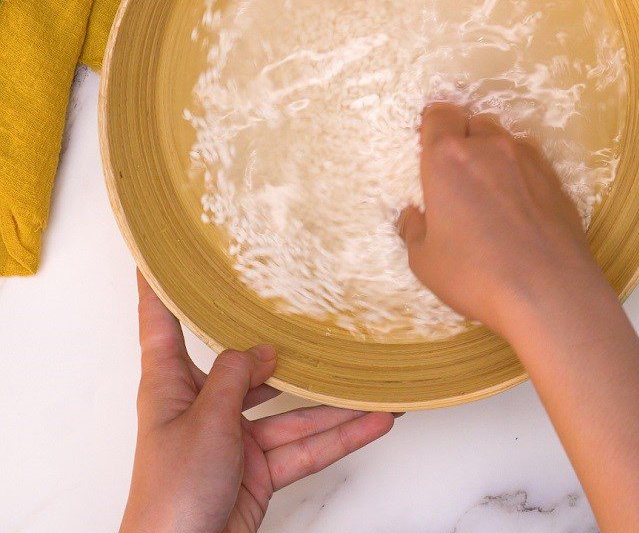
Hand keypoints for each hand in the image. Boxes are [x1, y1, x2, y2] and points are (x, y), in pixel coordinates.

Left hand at [121, 272, 394, 532]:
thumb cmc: (171, 494)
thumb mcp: (205, 420)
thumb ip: (237, 376)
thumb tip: (266, 349)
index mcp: (170, 385)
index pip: (159, 323)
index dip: (156, 287)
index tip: (157, 253)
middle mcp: (204, 405)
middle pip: (247, 365)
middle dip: (281, 345)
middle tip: (307, 312)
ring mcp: (235, 439)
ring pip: (289, 410)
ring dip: (331, 401)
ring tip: (369, 379)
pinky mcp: (259, 470)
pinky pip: (305, 447)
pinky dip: (340, 437)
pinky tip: (374, 420)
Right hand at [400, 102, 604, 334]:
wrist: (549, 292)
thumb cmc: (475, 274)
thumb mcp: (424, 260)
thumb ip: (414, 229)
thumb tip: (415, 216)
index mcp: (448, 158)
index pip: (438, 114)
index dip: (433, 127)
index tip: (430, 150)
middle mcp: (489, 147)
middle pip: (473, 123)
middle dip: (463, 142)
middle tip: (458, 180)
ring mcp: (528, 160)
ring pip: (504, 141)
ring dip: (493, 157)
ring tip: (490, 195)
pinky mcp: (555, 179)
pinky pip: (530, 163)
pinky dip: (519, 175)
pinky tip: (518, 209)